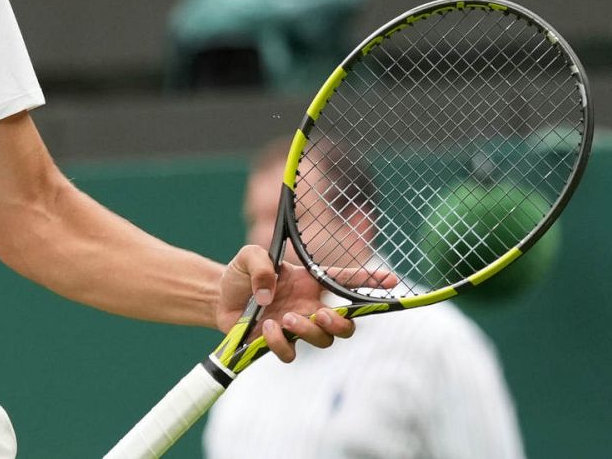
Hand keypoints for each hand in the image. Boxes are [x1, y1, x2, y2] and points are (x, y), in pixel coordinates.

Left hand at [217, 245, 394, 362]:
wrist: (220, 296)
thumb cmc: (242, 273)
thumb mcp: (249, 256)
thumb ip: (261, 265)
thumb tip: (270, 293)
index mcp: (310, 282)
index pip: (346, 281)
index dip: (370, 281)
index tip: (391, 280)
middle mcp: (309, 306)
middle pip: (347, 325)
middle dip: (342, 324)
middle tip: (322, 314)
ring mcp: (296, 327)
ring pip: (323, 341)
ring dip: (309, 331)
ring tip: (287, 318)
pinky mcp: (278, 343)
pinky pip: (290, 354)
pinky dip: (281, 344)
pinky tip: (268, 328)